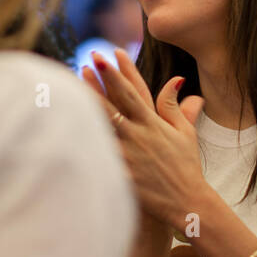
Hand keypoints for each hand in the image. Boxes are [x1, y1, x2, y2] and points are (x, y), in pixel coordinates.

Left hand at [82, 48, 207, 229]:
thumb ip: (175, 105)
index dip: (119, 72)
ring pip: (103, 130)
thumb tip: (176, 79)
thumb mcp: (185, 132)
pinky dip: (86, 149)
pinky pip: (100, 160)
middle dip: (98, 84)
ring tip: (68, 94)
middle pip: (113, 106)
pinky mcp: (123, 175)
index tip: (108, 54)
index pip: (133, 92)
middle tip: (85, 63)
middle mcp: (139, 136)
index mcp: (153, 124)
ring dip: (87, 112)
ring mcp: (130, 155)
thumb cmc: (187, 166)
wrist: (188, 203)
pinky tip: (68, 138)